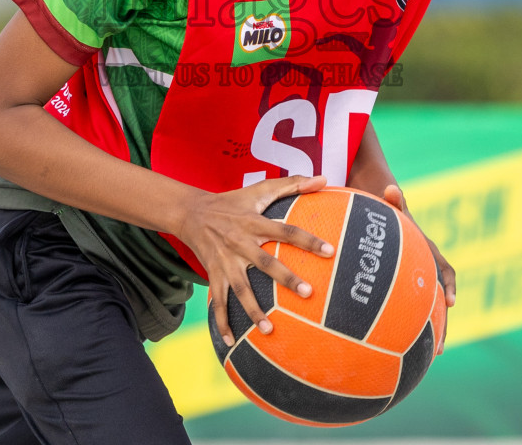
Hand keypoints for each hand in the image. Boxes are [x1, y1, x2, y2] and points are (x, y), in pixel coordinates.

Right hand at [176, 174, 333, 347]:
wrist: (191, 212)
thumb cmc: (233, 201)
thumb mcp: (259, 190)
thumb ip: (292, 184)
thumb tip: (324, 178)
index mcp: (254, 222)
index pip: (286, 230)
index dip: (307, 240)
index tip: (330, 251)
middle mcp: (240, 242)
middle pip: (265, 263)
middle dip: (286, 279)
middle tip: (308, 293)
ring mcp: (225, 261)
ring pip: (240, 289)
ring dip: (253, 310)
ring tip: (270, 330)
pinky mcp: (212, 273)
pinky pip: (217, 301)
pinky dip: (222, 322)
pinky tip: (231, 342)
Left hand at [382, 184, 454, 353]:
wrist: (385, 215)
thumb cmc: (389, 211)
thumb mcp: (392, 207)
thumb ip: (393, 200)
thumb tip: (390, 188)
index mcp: (427, 253)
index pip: (446, 270)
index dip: (450, 285)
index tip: (451, 301)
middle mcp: (426, 269)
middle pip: (440, 299)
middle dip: (443, 323)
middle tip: (440, 346)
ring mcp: (417, 280)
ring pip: (428, 309)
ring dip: (432, 331)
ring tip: (430, 356)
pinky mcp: (404, 287)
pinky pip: (409, 308)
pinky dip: (409, 325)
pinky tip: (397, 346)